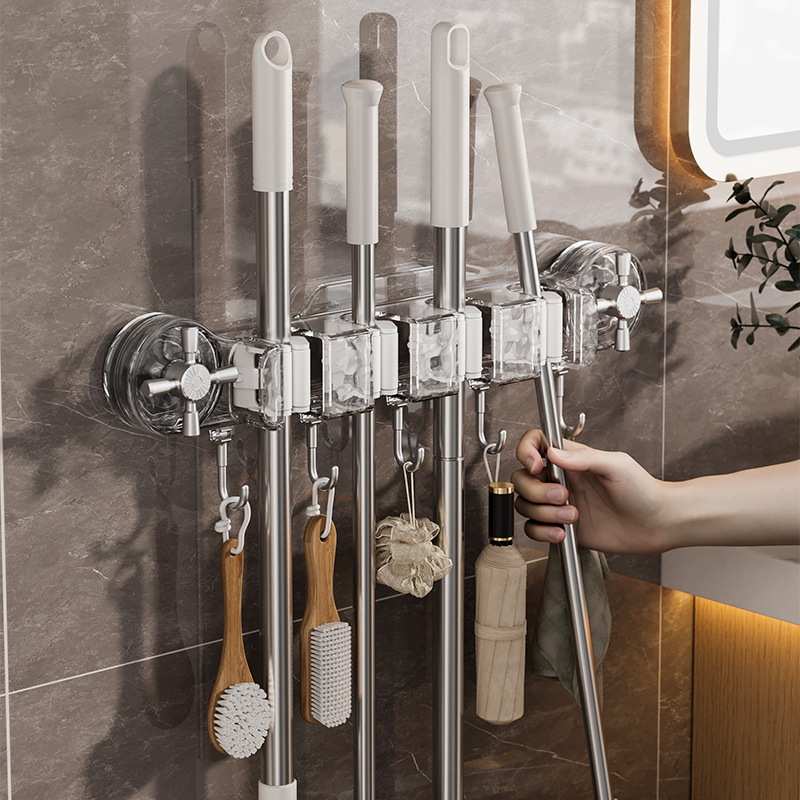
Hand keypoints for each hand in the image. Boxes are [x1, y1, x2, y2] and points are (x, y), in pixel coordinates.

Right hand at [512, 429, 670, 554]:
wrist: (657, 524)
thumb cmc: (643, 491)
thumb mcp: (617, 465)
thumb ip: (584, 458)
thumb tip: (553, 453)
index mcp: (570, 459)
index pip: (534, 444)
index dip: (526, 452)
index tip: (537, 466)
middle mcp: (560, 480)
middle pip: (521, 478)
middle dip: (536, 490)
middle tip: (564, 497)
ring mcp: (558, 504)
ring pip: (525, 505)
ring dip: (544, 513)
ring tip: (573, 517)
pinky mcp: (560, 527)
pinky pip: (533, 529)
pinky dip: (543, 532)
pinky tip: (564, 533)